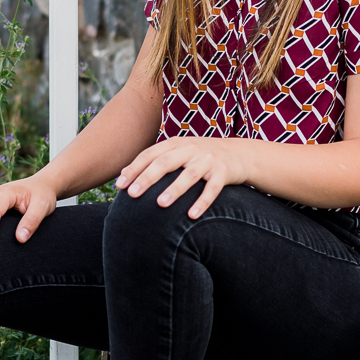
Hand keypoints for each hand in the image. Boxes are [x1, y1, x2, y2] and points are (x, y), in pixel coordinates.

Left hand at [115, 136, 241, 219]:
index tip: (120, 185)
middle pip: (166, 162)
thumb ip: (154, 160)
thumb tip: (123, 174)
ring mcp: (208, 159)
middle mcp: (191, 148)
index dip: (134, 169)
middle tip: (133, 195)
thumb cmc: (200, 156)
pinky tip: (191, 215)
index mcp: (176, 143)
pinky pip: (213, 188)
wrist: (239, 154)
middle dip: (148, 178)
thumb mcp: (178, 152)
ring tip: (160, 204)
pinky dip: (202, 202)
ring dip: (174, 189)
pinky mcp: (224, 172)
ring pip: (189, 174)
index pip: (150, 154)